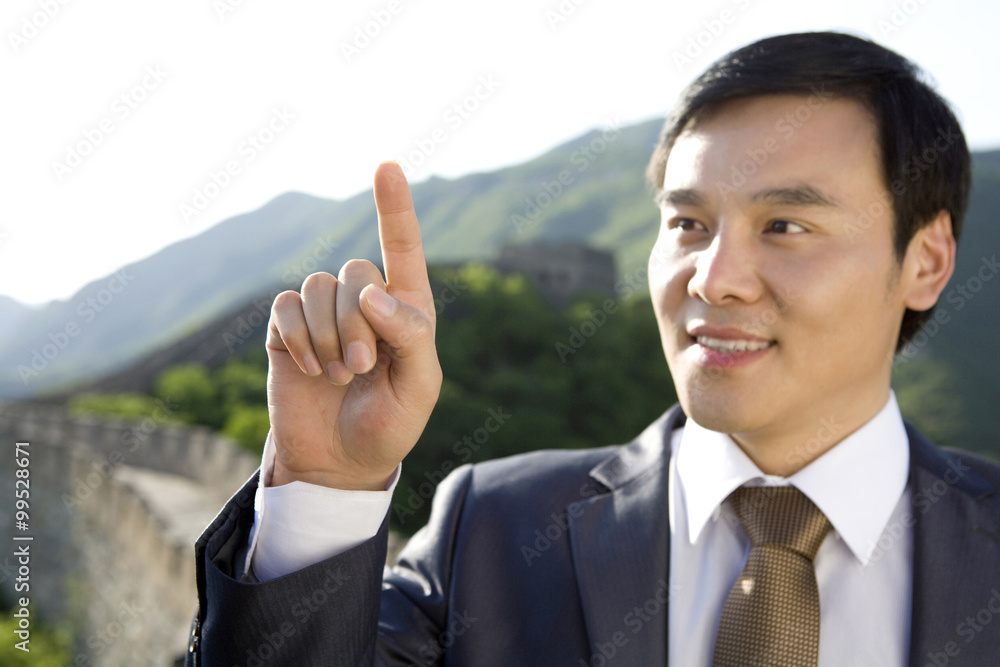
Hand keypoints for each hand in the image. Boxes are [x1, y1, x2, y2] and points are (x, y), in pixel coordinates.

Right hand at [264, 161, 441, 490]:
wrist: (339, 462)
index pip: (403, 248)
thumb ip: (410, 336)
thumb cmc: (389, 425)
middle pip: (356, 272)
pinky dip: (298, 337)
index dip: (395, 206)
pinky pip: (285, 306)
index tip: (387, 164)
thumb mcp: (419, 389)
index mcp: (407, 308)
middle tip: (361, 368)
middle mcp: (365, 302)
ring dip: (328, 336)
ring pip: (317, 286)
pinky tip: (309, 369)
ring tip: (339, 375)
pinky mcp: (289, 329)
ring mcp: (324, 314)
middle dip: (357, 323)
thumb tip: (374, 293)